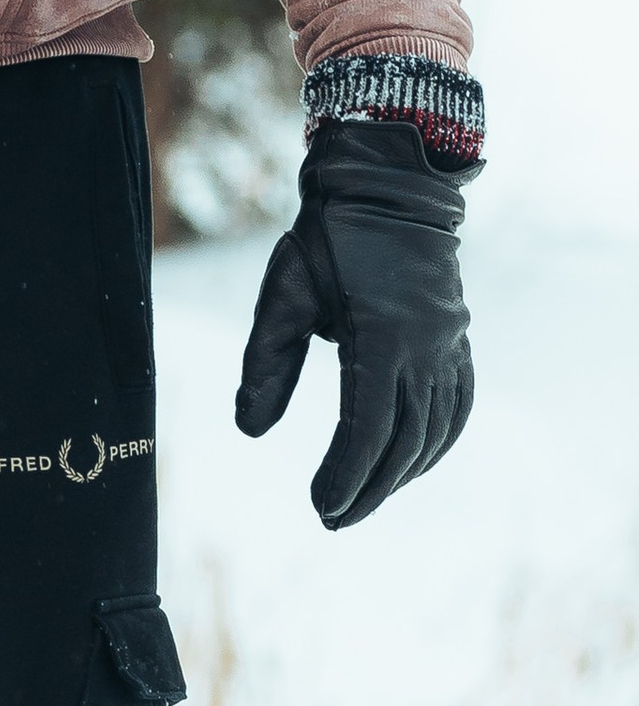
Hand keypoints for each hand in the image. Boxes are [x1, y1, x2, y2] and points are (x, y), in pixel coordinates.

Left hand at [235, 121, 471, 528]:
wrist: (390, 186)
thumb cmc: (330, 236)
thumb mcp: (283, 291)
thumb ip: (266, 361)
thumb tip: (248, 429)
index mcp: (383, 337)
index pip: (367, 428)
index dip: (346, 474)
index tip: (320, 507)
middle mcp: (427, 348)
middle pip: (404, 442)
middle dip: (369, 488)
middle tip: (332, 519)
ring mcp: (449, 345)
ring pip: (435, 431)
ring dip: (402, 474)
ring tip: (362, 500)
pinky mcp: (457, 340)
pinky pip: (458, 406)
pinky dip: (437, 443)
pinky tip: (412, 462)